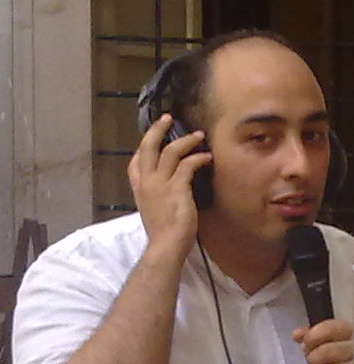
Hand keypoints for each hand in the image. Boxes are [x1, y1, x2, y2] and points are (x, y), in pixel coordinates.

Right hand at [127, 115, 209, 256]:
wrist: (165, 246)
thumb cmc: (164, 233)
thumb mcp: (155, 209)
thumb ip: (158, 195)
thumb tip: (171, 185)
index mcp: (139, 189)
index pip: (135, 162)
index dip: (144, 146)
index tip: (156, 136)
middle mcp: (146, 183)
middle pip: (147, 147)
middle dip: (157, 129)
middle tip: (168, 118)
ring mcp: (160, 184)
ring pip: (170, 151)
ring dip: (186, 140)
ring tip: (199, 135)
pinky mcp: (176, 188)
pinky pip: (188, 164)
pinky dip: (199, 157)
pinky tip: (208, 157)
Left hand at [294, 319, 353, 363]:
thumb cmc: (343, 355)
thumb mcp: (330, 340)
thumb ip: (313, 335)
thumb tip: (296, 335)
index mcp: (351, 332)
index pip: (330, 329)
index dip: (312, 337)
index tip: (307, 343)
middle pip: (325, 351)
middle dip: (312, 357)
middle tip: (312, 360)